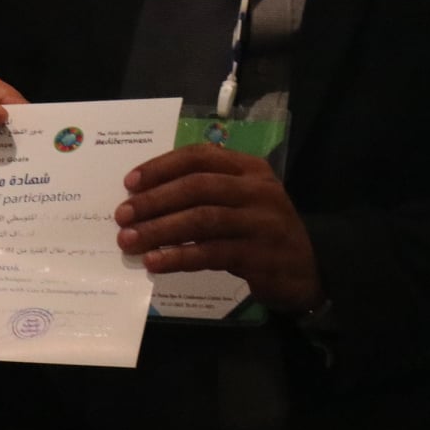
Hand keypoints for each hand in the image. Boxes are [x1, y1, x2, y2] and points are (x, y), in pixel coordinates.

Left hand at [115, 144, 322, 311]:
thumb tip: (145, 199)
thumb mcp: (241, 202)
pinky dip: (179, 257)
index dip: (161, 167)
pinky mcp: (260, 256)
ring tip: (129, 241)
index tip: (130, 183)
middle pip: (197, 187)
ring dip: (160, 230)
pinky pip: (211, 253)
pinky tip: (155, 263)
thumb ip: (205, 194)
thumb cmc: (261, 233)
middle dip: (154, 200)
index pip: (199, 157)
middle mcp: (258, 190)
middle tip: (122, 216)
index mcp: (250, 168)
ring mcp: (261, 223)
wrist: (307, 272)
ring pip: (202, 220)